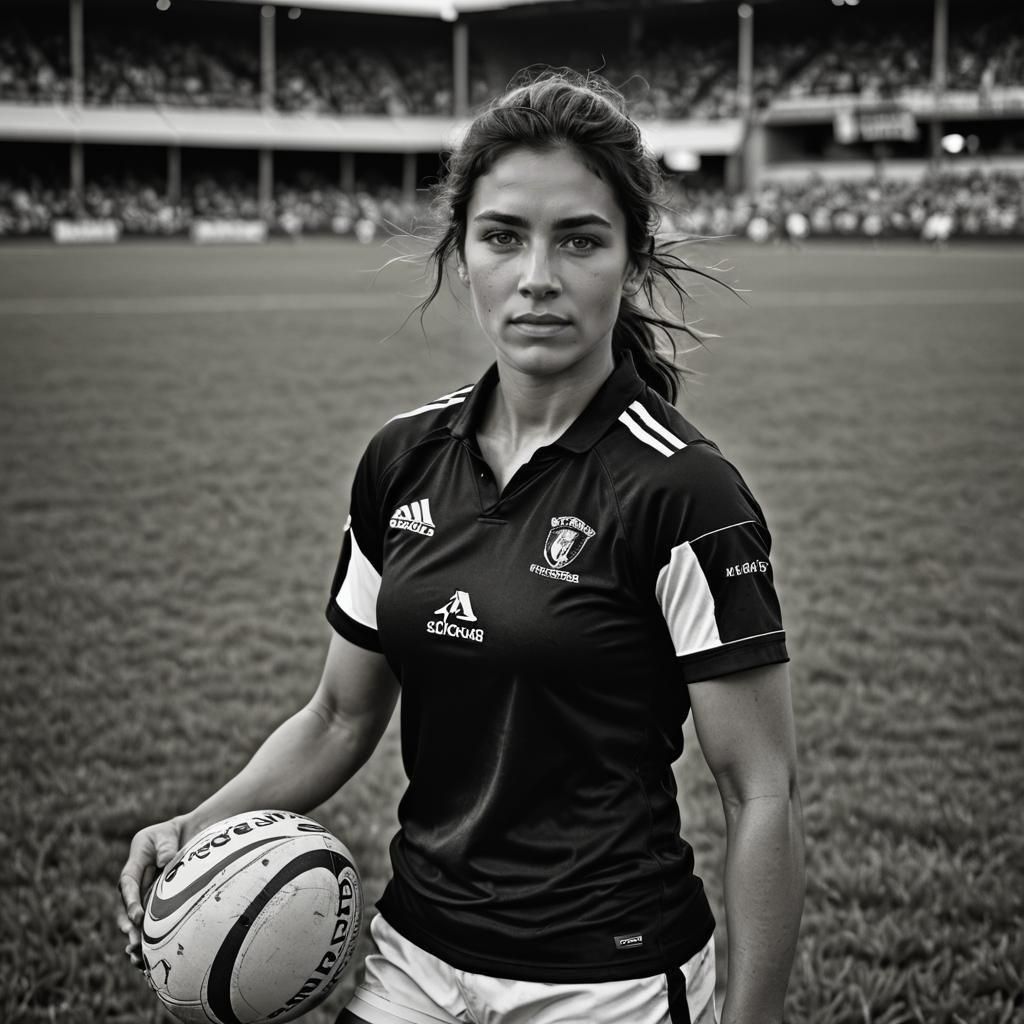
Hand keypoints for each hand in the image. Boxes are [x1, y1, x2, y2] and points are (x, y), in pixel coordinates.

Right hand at [117, 819, 184, 971]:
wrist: (183, 838)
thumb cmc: (172, 836)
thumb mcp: (165, 836)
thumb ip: (164, 847)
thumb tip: (165, 862)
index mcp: (133, 867)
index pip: (128, 885)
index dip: (130, 903)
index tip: (137, 919)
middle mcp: (135, 886)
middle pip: (128, 910)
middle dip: (131, 930)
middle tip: (135, 947)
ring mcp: (143, 898)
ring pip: (136, 923)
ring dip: (137, 941)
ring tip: (139, 960)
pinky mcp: (154, 907)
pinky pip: (148, 926)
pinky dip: (148, 942)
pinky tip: (149, 961)